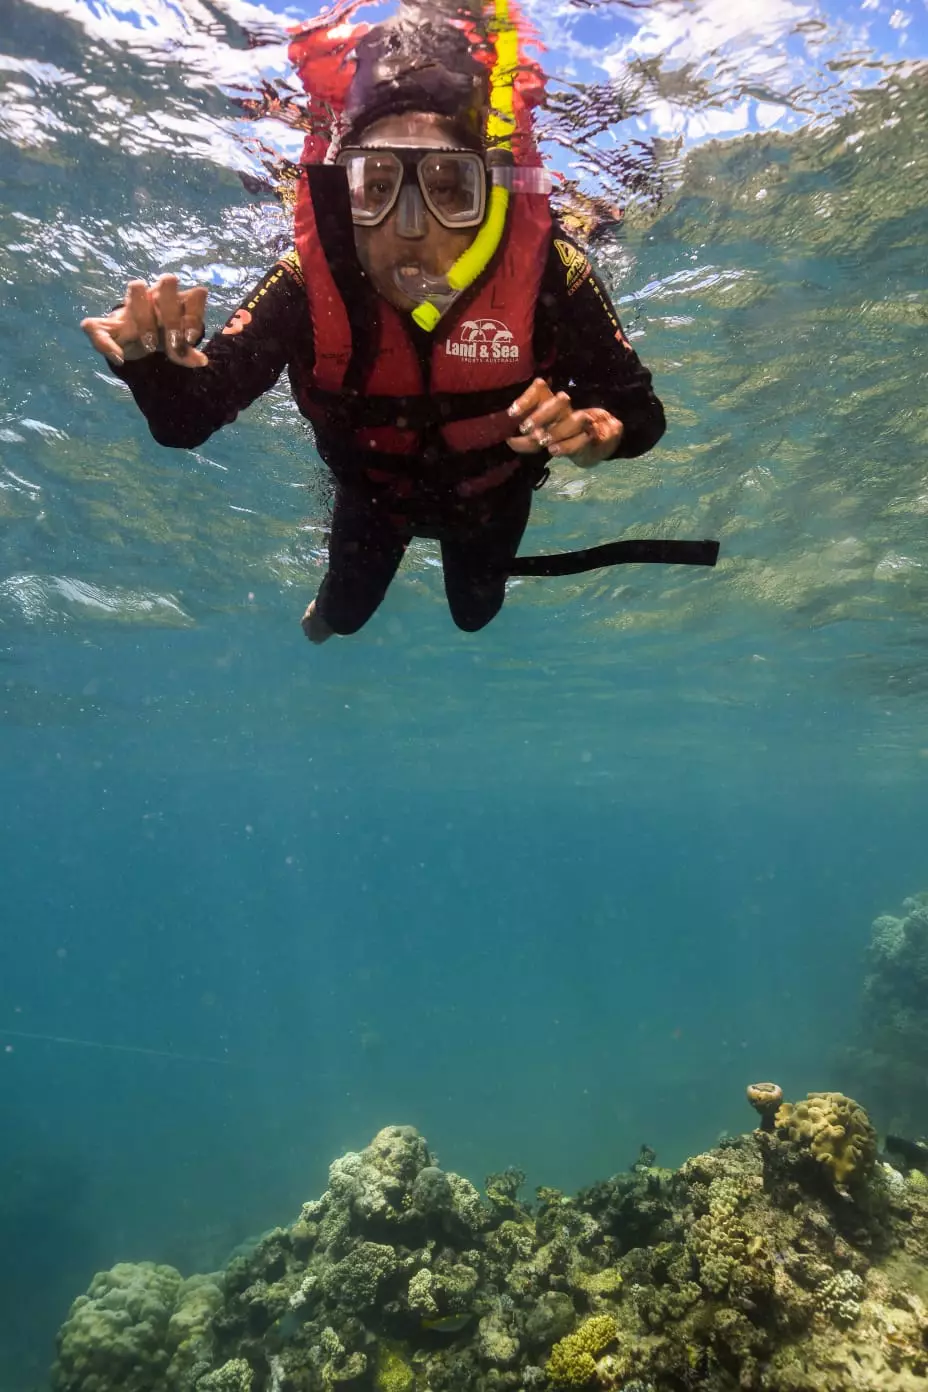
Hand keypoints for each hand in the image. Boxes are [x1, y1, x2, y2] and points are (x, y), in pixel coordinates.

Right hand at [81, 275, 209, 368]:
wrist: (133, 345)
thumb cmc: (161, 338)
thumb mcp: (175, 349)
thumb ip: (187, 354)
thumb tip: (201, 361)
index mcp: (177, 301)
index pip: (194, 294)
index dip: (194, 315)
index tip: (190, 340)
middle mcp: (154, 295)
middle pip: (168, 281)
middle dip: (172, 314)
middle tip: (171, 343)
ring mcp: (130, 304)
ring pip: (137, 286)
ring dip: (146, 317)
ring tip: (150, 346)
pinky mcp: (103, 323)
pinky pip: (94, 325)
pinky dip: (106, 343)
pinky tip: (119, 357)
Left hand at [506, 377, 623, 467]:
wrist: (597, 444)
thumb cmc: (562, 438)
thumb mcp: (540, 439)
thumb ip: (525, 441)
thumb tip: (509, 440)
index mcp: (551, 403)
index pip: (541, 388)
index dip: (527, 398)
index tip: (512, 413)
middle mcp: (567, 410)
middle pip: (559, 401)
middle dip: (541, 415)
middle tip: (526, 429)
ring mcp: (584, 422)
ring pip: (575, 418)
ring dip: (557, 430)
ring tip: (543, 441)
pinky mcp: (593, 437)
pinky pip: (584, 439)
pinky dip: (568, 446)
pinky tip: (554, 451)